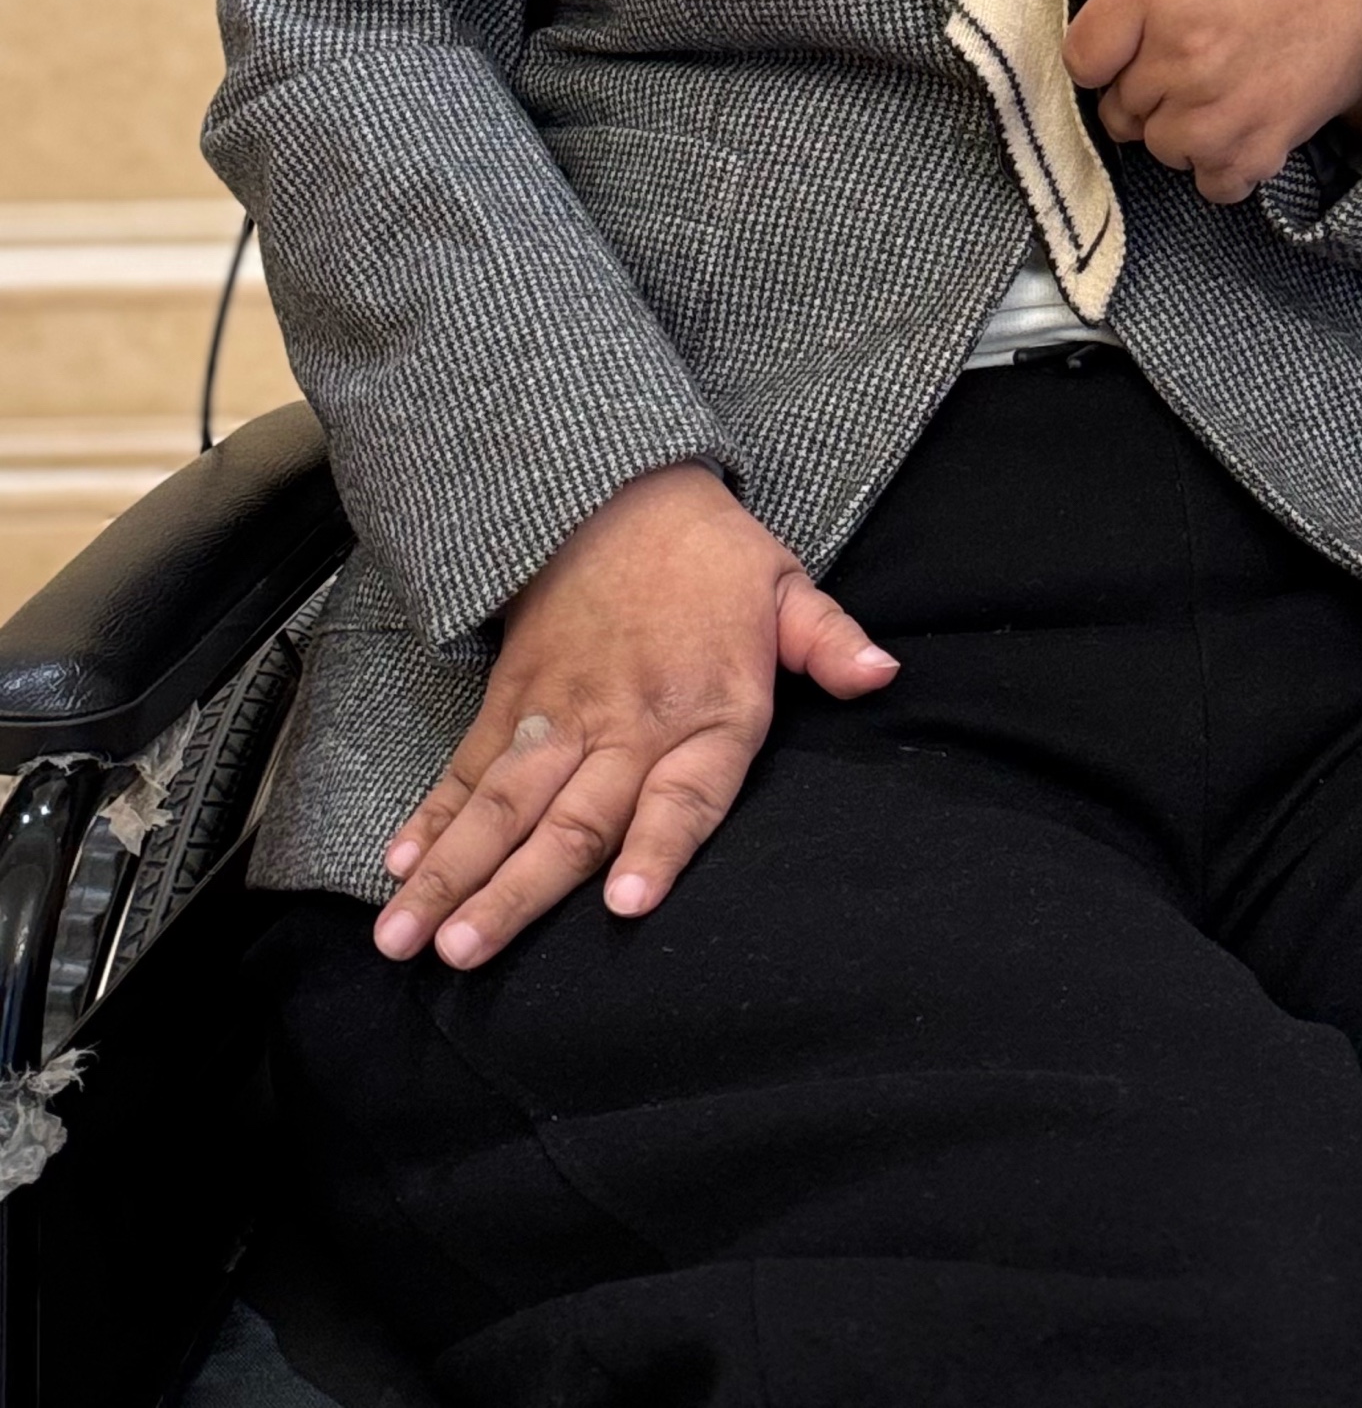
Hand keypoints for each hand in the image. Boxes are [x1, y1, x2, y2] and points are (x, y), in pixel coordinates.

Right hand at [372, 463, 896, 970]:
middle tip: (463, 955)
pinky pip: (467, 766)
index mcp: (708, 708)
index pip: (686, 794)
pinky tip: (398, 866)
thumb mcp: (787, 586)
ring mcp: (561, 714)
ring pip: (502, 806)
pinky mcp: (514, 699)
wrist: (616, 485)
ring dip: (452, 874)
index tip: (623, 905)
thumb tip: (885, 675)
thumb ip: (830, 642)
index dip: (657, 848)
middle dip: (513, 893)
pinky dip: (431, 817)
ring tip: (406, 938)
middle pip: (571, 819)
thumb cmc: (711, 554)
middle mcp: (629, 723)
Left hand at [1062, 0, 1361, 205]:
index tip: (1126, 49)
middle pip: (1118, 109)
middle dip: (1145, 89)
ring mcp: (1217, 107)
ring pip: (1158, 148)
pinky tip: (1240, 122)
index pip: (1082, 60)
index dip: (1102, 56)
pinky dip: (1221, 163)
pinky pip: (1209, 182)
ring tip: (1220, 87)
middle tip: (1190, 60)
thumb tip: (1094, 39)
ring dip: (1180, 127)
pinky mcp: (1256, 148)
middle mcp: (1181, 51)